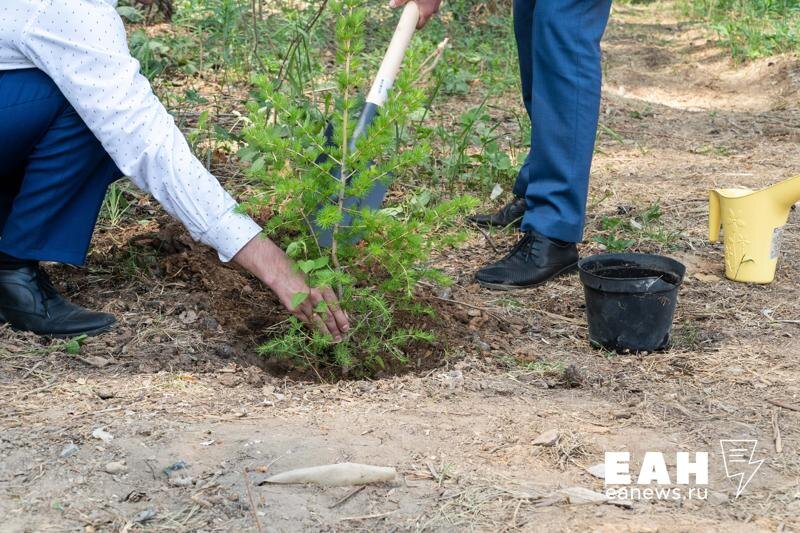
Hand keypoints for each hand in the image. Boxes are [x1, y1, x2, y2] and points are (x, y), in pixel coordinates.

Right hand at [233, 236, 349, 341]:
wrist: (282, 274)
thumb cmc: (304, 277)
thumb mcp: (319, 282)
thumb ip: (328, 296)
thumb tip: (340, 312)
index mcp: (324, 288)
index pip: (336, 308)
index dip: (341, 320)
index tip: (346, 328)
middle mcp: (315, 297)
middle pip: (328, 317)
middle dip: (335, 329)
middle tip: (340, 338)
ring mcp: (304, 304)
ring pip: (317, 322)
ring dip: (325, 333)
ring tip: (332, 340)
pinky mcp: (295, 310)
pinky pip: (307, 322)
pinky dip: (314, 329)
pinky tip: (319, 335)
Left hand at [390, 0, 441, 28]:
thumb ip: (401, 0)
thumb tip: (391, 5)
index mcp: (426, 13)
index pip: (420, 26)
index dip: (414, 26)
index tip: (409, 23)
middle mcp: (432, 11)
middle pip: (423, 18)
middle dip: (417, 15)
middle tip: (411, 9)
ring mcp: (436, 6)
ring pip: (427, 11)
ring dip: (422, 8)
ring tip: (418, 1)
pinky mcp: (438, 1)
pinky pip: (431, 4)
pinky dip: (427, 2)